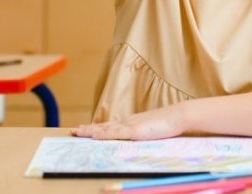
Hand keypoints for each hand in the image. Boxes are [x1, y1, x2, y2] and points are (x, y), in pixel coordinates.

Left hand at [71, 104, 185, 139]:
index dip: (97, 127)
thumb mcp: (153, 127)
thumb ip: (145, 130)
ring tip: (77, 132)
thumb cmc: (169, 122)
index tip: (86, 128)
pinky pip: (114, 134)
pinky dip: (102, 135)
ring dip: (90, 131)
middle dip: (88, 129)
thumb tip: (141, 135)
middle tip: (73, 131)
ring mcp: (130, 125)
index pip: (111, 125)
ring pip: (105, 129)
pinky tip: (93, 136)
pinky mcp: (134, 131)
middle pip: (103, 126)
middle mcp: (128, 122)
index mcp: (132, 121)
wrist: (178, 115)